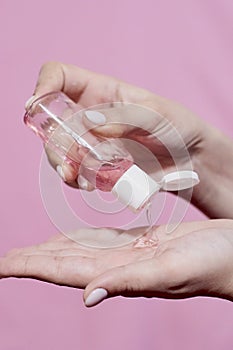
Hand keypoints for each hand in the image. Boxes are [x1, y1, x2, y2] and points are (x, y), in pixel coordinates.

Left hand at [1, 220, 232, 306]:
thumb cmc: (211, 264)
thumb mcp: (171, 271)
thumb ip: (131, 281)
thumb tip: (88, 297)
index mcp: (120, 273)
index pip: (63, 270)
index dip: (30, 267)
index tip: (1, 265)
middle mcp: (119, 266)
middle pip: (64, 262)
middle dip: (32, 260)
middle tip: (4, 259)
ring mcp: (129, 254)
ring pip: (79, 251)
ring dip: (51, 251)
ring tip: (28, 251)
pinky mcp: (141, 241)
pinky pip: (101, 240)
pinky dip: (80, 239)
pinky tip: (70, 237)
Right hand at [25, 62, 232, 217]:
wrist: (189, 158)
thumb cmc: (177, 125)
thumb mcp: (157, 114)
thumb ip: (125, 117)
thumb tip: (93, 124)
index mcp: (100, 92)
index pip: (59, 77)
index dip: (43, 85)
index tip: (36, 105)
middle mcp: (89, 116)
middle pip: (52, 123)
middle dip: (54, 144)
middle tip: (69, 162)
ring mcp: (92, 143)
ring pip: (61, 152)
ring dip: (65, 167)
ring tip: (83, 179)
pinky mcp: (98, 166)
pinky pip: (77, 174)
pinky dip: (80, 181)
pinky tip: (93, 186)